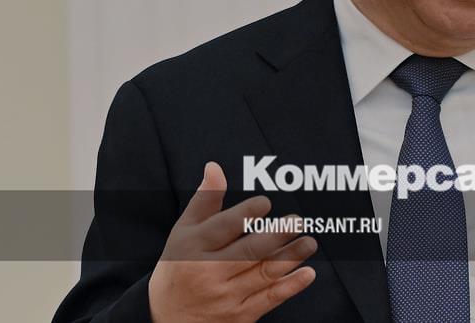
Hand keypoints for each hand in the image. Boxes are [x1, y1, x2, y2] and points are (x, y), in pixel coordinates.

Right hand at [148, 162, 316, 321]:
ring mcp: (225, 296)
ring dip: (291, 257)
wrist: (165, 320)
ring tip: (309, 242)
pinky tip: (307, 273)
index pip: (223, 228)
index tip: (266, 203)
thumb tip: (215, 168)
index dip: (245, 214)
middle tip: (297, 221)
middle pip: (248, 251)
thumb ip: (205, 200)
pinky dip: (290, 286)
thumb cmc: (178, 268)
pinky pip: (269, 299)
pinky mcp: (239, 315)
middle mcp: (208, 272)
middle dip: (276, 235)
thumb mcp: (183, 232)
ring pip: (263, 273)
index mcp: (193, 247)